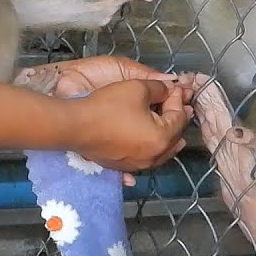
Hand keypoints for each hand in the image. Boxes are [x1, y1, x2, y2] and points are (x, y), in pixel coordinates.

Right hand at [32, 56, 194, 184]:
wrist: (76, 126)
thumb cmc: (107, 106)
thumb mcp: (138, 88)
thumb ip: (160, 88)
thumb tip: (169, 90)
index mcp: (162, 138)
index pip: (179, 117)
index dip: (178, 100)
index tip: (174, 89)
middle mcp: (154, 156)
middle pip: (175, 137)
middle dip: (176, 118)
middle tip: (177, 104)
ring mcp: (138, 165)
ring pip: (162, 151)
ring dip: (167, 135)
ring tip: (168, 123)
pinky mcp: (124, 167)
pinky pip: (145, 158)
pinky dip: (151, 147)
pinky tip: (150, 141)